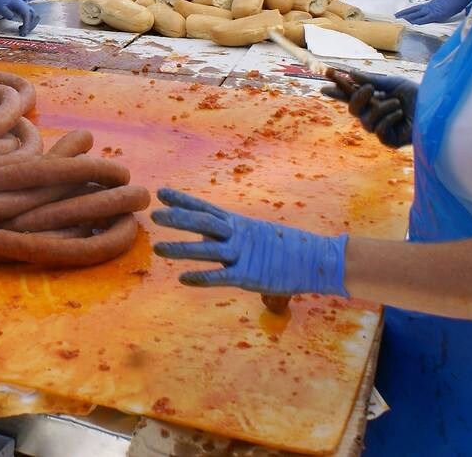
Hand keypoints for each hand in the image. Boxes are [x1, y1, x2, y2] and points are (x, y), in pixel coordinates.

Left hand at [0, 0, 39, 35]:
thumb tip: (12, 17)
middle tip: (22, 34)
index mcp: (19, 5)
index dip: (27, 24)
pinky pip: (32, 18)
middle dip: (30, 26)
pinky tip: (20, 28)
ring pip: (35, 17)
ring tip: (22, 31)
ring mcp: (26, 8)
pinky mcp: (25, 11)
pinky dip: (29, 24)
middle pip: (34, 16)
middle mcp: (25, 6)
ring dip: (31, 25)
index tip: (23, 32)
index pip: (27, 15)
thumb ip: (6, 12)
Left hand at [151, 188, 348, 297]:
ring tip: (159, 248)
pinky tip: (182, 279)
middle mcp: (238, 234)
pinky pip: (221, 276)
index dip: (183, 200)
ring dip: (182, 249)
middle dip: (178, 218)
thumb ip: (236, 235)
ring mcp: (243, 254)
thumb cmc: (287, 247)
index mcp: (238, 223)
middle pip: (203, 222)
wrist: (318, 259)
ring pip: (207, 249)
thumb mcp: (258, 234)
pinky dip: (202, 277)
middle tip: (154, 214)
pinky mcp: (250, 275)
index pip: (205, 208)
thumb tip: (218, 235)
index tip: (162, 192)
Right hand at [323, 70, 416, 148]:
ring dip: (380, 109)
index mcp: (374, 101)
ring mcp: (382, 129)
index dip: (337, 93)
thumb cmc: (418, 95)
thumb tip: (350, 73)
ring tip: (397, 103)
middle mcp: (375, 115)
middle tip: (369, 89)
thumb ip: (371, 80)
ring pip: (365, 122)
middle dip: (357, 99)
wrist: (437, 107)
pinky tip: (400, 113)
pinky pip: (378, 131)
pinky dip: (387, 119)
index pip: (351, 98)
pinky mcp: (390, 141)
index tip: (324, 87)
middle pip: (353, 110)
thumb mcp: (393, 83)